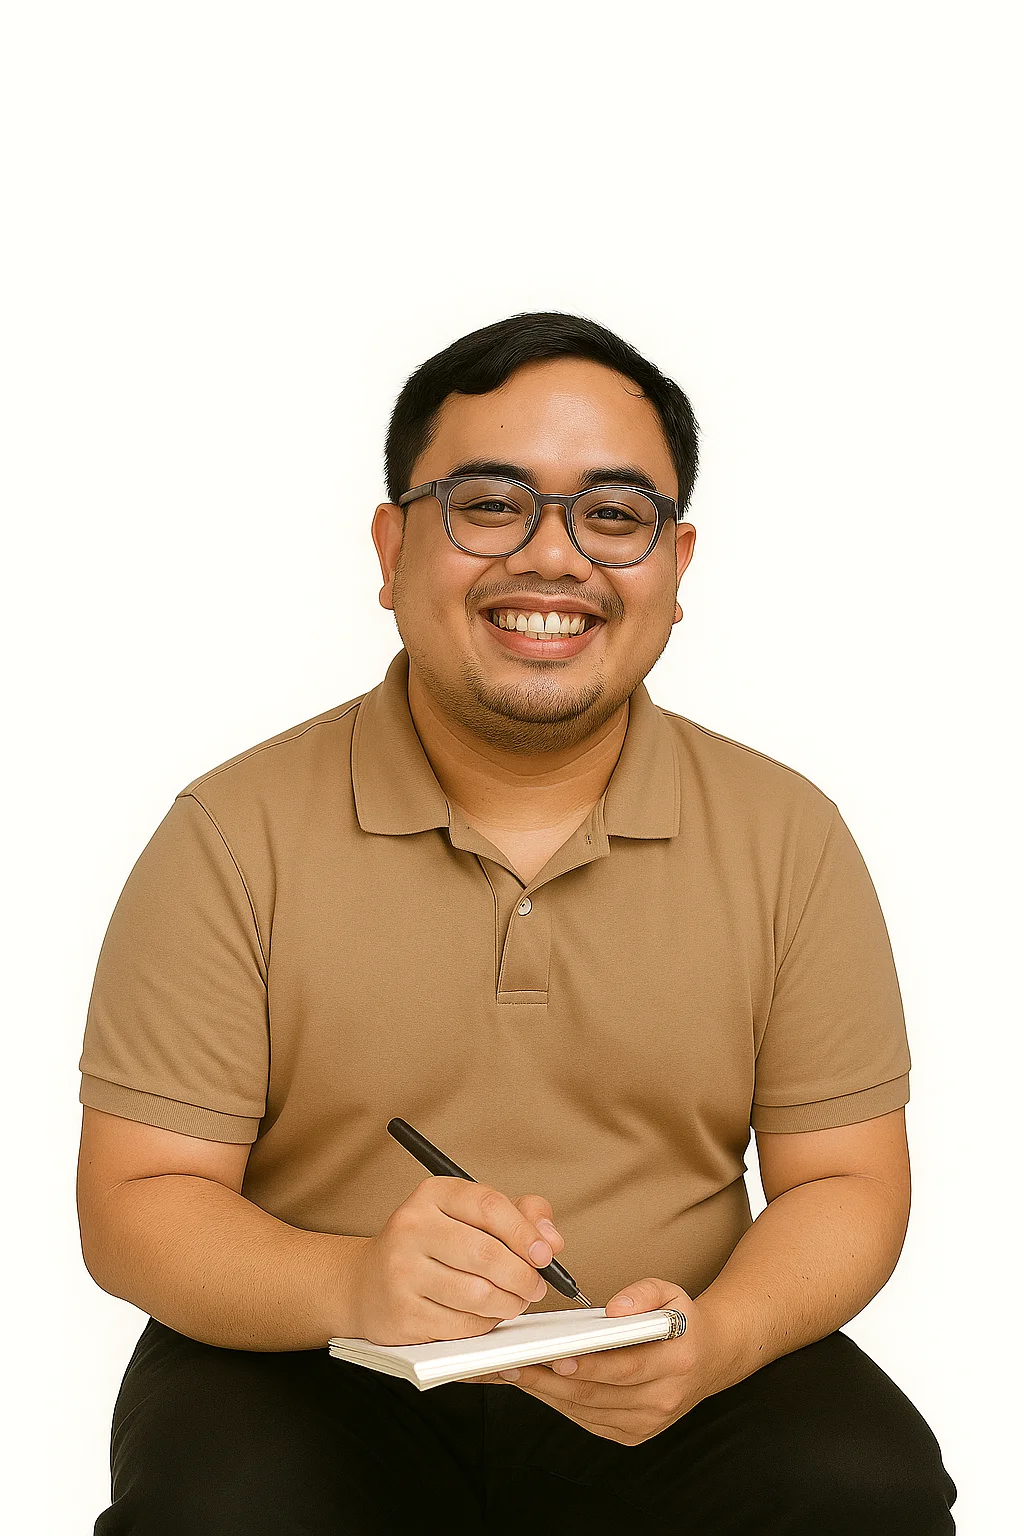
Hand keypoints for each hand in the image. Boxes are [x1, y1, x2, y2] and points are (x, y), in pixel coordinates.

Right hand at [346, 1178, 563, 1344]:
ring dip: (508, 1304)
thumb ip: (518, 1216)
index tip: (546, 1254)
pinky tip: (484, 1316)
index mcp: (432, 1195)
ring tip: (513, 1301)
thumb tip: (552, 1239)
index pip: (489, 1206)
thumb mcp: (468, 1217)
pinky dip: (485, 1325)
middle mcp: (411, 1227)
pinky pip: (462, 1325)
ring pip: (478, 1294)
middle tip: (535, 1286)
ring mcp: (402, 1271)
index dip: (526, 1233)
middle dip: (523, 1276)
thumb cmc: (430, 1247)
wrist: (366, 1283)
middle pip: (486, 1254)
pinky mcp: (402, 1313)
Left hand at [465, 1278, 729, 1446]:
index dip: (590, 1366)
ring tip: (517, 1374)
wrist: (711, 1358)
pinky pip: (591, 1422)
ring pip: (589, 1412)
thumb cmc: (682, 1321)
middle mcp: (665, 1398)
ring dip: (549, 1395)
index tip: (558, 1358)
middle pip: (598, 1395)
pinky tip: (540, 1388)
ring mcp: (650, 1422)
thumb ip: (643, 1293)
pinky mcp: (636, 1434)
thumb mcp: (672, 1292)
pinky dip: (562, 1406)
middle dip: (551, 1382)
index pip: (626, 1369)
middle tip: (516, 1365)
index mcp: (677, 1362)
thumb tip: (614, 1309)